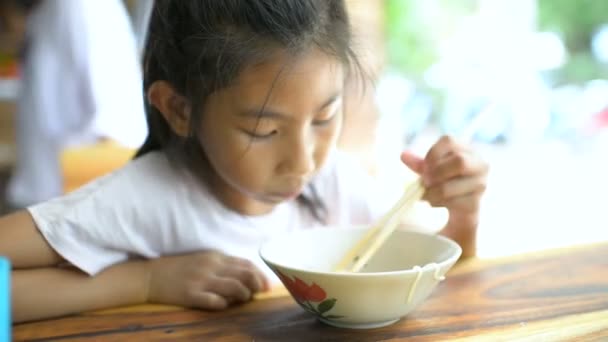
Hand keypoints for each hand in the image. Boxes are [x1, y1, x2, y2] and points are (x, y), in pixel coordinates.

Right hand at [146, 251, 268, 309]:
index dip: (260, 275)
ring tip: (243, 299)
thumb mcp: (203, 260)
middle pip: (245, 275)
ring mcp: (202, 281)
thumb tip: (246, 277)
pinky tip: (223, 305)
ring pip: (235, 288)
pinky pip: (216, 302)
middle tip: (260, 293)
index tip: (267, 285)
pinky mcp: (191, 295)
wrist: (150, 276)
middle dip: (257, 285)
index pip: (246, 264)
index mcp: (215, 257)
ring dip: (244, 295)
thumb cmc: (179, 268)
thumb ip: (223, 266)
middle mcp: (211, 267)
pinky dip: (224, 304)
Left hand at [400, 136, 488, 255]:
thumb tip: (403, 155)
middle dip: (436, 173)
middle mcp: (480, 164)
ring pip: (449, 187)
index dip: (432, 153)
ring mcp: (481, 184)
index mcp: (467, 149)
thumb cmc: (446, 181)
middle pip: (459, 162)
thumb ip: (419, 163)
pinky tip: (436, 202)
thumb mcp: (432, 170)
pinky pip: (451, 203)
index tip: (424, 166)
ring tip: (427, 194)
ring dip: (432, 192)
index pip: (449, 140)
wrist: (461, 207)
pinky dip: (438, 203)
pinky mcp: (476, 203)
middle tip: (425, 181)